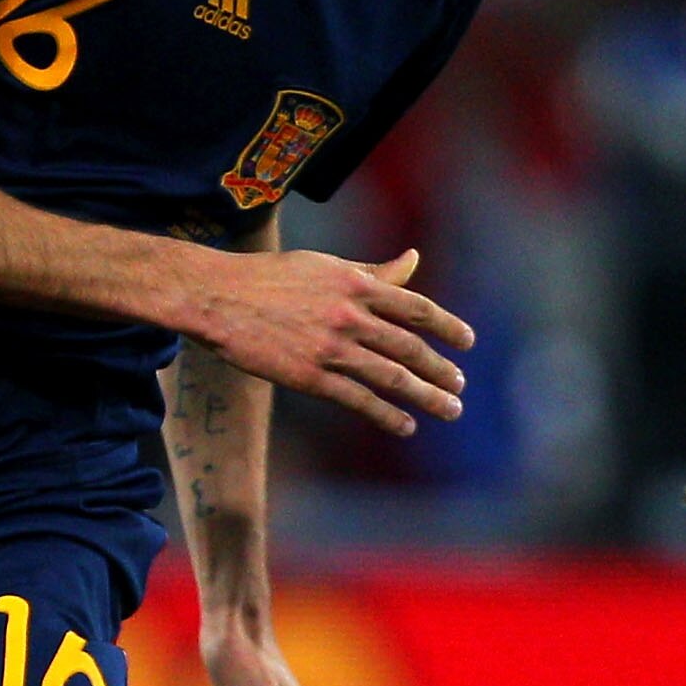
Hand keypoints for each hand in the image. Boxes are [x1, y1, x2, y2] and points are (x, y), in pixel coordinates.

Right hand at [196, 245, 472, 436]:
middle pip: (411, 348)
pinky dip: (386, 414)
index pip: (417, 309)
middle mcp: (351, 316)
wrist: (217, 298)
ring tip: (450, 409)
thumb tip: (414, 259)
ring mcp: (331, 348)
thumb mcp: (326, 266)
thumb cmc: (269, 278)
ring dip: (426, 396)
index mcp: (357, 285)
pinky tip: (405, 425)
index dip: (447, 327)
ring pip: (392, 377)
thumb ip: (372, 271)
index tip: (467, 343)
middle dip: (441, 370)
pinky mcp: (309, 376)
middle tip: (460, 386)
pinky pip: (357, 399)